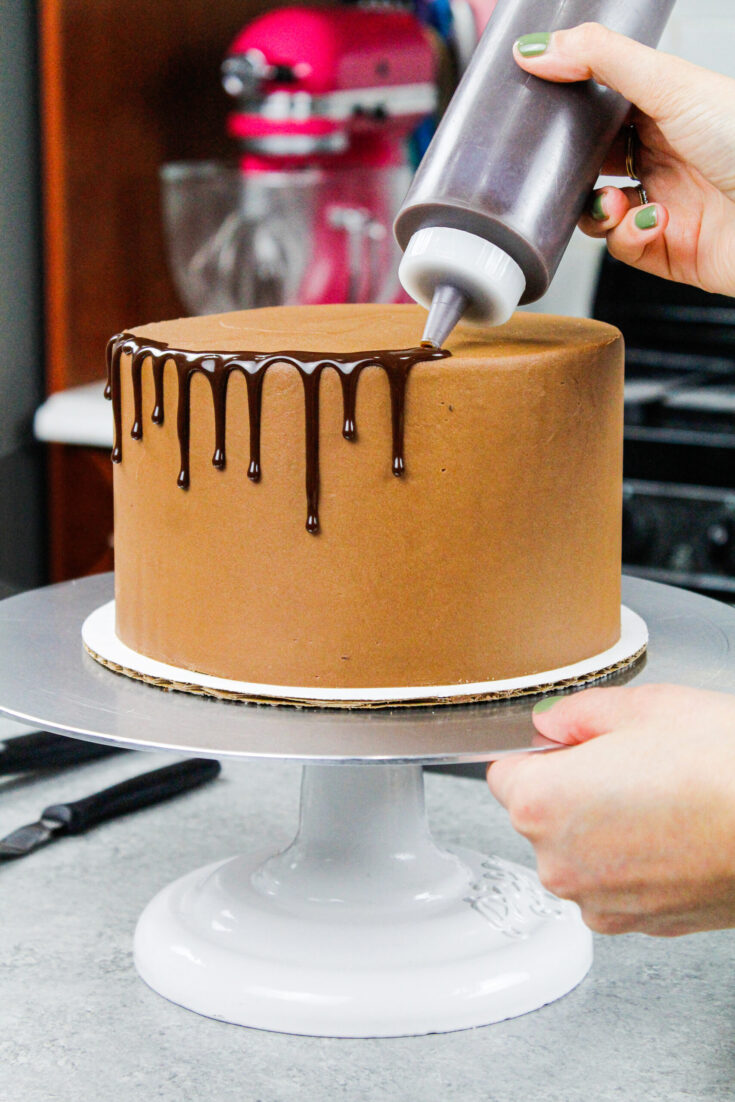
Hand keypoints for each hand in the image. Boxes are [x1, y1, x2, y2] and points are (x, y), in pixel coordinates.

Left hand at [487, 683, 734, 935]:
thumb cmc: (724, 769)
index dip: (541, 752)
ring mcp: (599, 902)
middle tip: (630, 766)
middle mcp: (559, 863)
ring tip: (661, 798)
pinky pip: (613, 883)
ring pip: (578, 852)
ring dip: (603, 828)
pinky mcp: (639, 925)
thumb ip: (576, 713)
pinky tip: (673, 833)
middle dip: (572, 788)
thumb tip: (551, 721)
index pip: (502, 770)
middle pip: (538, 815)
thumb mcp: (643, 707)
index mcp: (542, 803)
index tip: (571, 745)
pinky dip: (632, 862)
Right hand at [513, 23, 734, 295]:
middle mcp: (667, 157)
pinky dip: (626, 236)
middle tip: (561, 163)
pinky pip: (621, 247)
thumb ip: (600, 61)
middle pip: (595, 161)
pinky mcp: (665, 250)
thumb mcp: (670, 84)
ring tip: (611, 203)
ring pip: (599, 211)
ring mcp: (665, 204)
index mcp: (671, 110)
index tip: (538, 104)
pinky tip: (649, 223)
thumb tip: (536, 49)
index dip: (571, 108)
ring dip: (596, 209)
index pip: (606, 105)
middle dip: (572, 167)